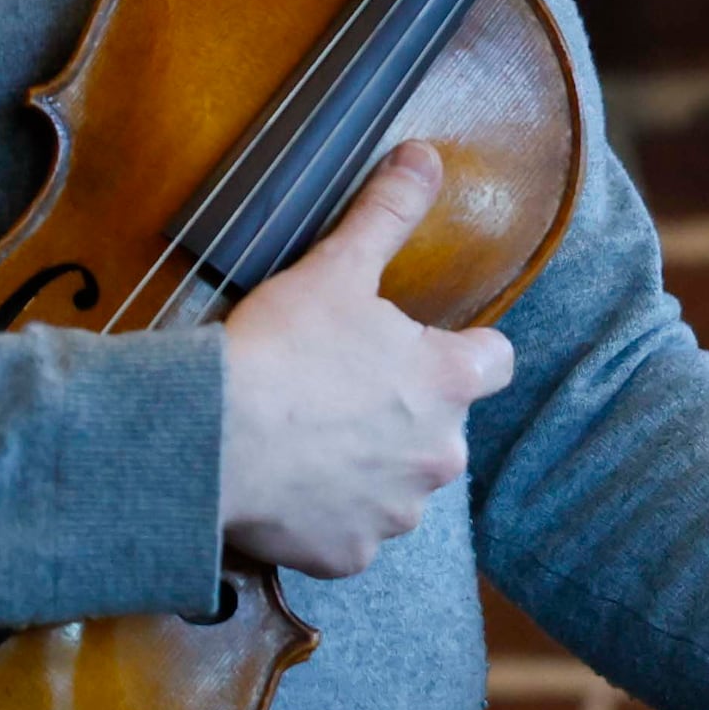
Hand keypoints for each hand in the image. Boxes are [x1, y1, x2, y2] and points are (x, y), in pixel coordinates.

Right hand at [214, 142, 514, 577]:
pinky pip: (348, 531)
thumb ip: (388, 213)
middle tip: (333, 388)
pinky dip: (324, 512)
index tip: (413, 346)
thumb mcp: (336, 267)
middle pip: (438, 426)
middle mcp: (440, 455)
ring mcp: (396, 513)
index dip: (459, 350)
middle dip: (398, 411)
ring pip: (395, 483)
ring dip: (364, 464)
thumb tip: (425, 156)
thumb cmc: (281, 348)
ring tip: (303, 435)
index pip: (494, 361)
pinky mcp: (349, 554)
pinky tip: (284, 483)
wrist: (214, 438)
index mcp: (448, 383)